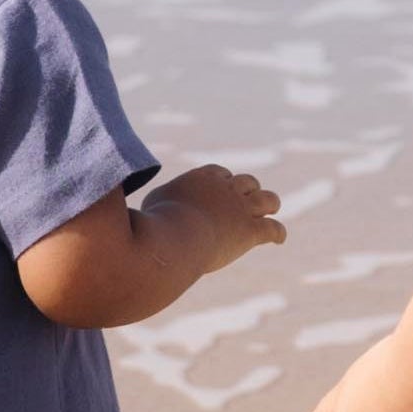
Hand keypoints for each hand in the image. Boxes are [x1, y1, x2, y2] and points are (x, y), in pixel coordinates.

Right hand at [139, 165, 283, 271]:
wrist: (175, 238)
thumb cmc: (156, 222)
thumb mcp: (150, 202)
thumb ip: (157, 199)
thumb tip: (133, 202)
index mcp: (203, 178)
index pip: (220, 173)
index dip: (223, 181)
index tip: (222, 188)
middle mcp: (226, 189)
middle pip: (247, 182)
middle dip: (249, 190)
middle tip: (248, 202)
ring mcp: (241, 209)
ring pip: (268, 199)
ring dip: (270, 204)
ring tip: (270, 210)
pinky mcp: (250, 231)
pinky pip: (273, 228)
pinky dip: (277, 233)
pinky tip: (278, 238)